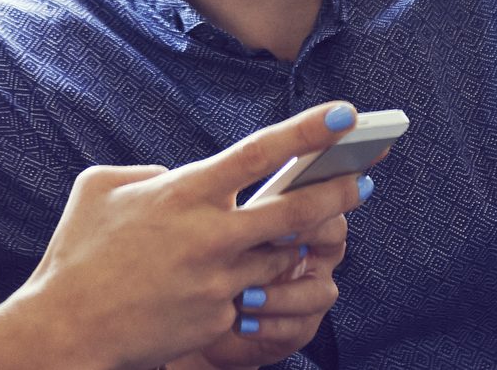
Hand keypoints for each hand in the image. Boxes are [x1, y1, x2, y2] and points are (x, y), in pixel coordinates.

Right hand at [0, 103, 370, 369]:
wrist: (66, 329)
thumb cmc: (77, 254)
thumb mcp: (99, 189)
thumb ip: (146, 173)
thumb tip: (176, 175)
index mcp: (182, 195)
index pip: (259, 154)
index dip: (307, 132)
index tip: (345, 114)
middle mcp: (209, 236)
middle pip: (294, 212)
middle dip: (337, 193)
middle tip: (363, 179)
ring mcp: (218, 283)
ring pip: (280, 259)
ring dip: (294, 247)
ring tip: (310, 234)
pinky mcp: (219, 322)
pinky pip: (251, 300)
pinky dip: (253, 289)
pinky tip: (252, 286)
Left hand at [175, 180, 364, 369]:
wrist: (188, 314)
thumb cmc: (197, 257)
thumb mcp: (203, 223)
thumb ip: (204, 199)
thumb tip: (164, 166)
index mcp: (292, 213)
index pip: (317, 188)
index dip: (313, 186)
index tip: (283, 192)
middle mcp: (310, 249)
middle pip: (333, 232)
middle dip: (308, 233)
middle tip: (275, 235)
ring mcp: (308, 291)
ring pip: (321, 290)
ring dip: (283, 293)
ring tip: (244, 295)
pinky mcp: (297, 329)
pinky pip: (298, 328)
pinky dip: (270, 324)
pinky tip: (240, 321)